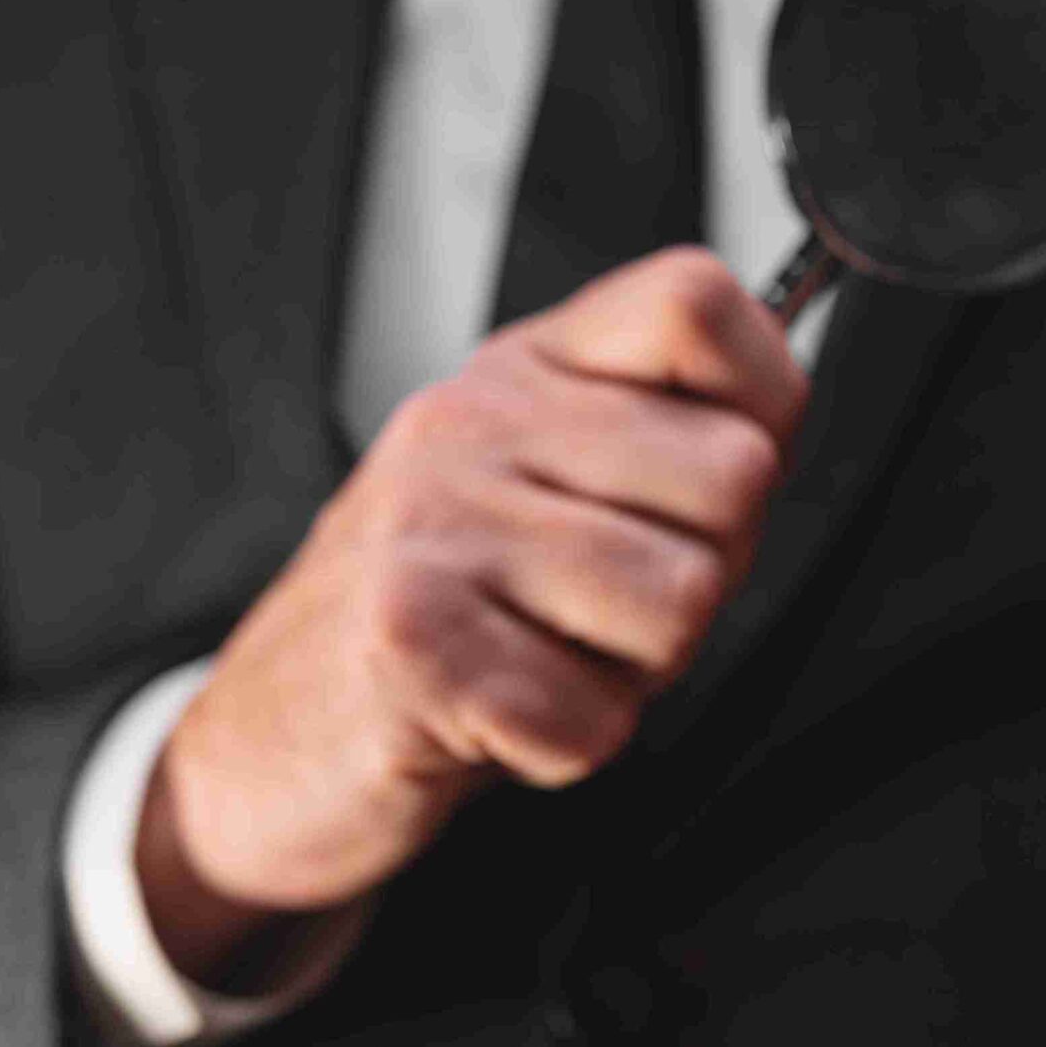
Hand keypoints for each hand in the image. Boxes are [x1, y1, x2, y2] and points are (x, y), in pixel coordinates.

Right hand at [137, 248, 805, 982]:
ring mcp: (436, 524)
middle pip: (731, 477)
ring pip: (680, 602)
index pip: (697, 302)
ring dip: (633, 671)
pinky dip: (567, 744)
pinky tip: (501, 716)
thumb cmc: (437, 615)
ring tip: (545, 656)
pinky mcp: (415, 643)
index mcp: (526, 371)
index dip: (760, 394)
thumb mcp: (543, 486)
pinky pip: (594, 715)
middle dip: (700, 577)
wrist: (272, 738)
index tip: (713, 473)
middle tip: (601, 608)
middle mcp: (474, 422)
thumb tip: (774, 422)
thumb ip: (657, 442)